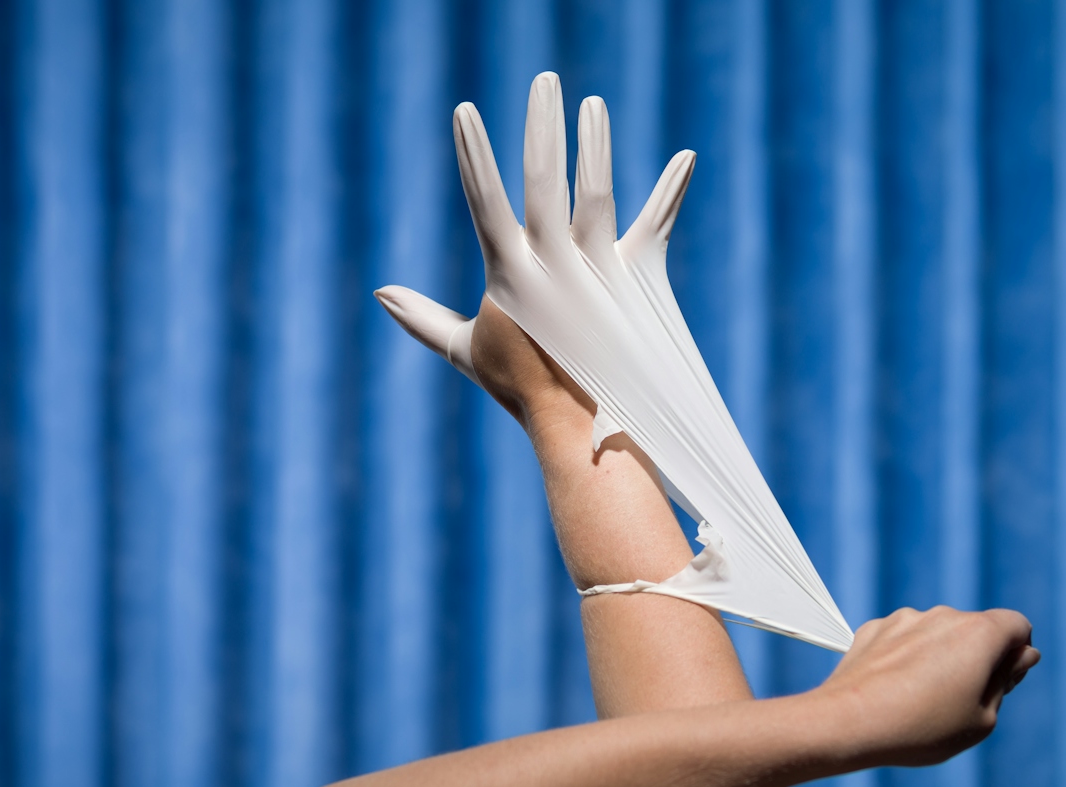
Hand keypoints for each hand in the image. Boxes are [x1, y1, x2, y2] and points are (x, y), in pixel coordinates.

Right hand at [373, 72, 693, 439]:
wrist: (587, 426)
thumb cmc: (522, 388)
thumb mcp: (465, 351)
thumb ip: (422, 318)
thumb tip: (379, 294)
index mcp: (509, 275)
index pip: (483, 201)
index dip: (472, 154)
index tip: (465, 110)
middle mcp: (554, 267)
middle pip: (545, 183)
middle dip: (544, 127)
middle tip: (545, 81)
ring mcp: (598, 273)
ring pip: (597, 195)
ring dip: (596, 145)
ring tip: (593, 105)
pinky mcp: (638, 280)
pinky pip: (657, 224)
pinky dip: (672, 189)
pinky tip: (686, 155)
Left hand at [814, 606, 1040, 767]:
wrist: (848, 722)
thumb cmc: (922, 728)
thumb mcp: (983, 718)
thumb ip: (1007, 680)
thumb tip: (1023, 653)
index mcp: (979, 633)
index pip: (1017, 627)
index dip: (1016, 656)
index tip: (1001, 685)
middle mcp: (943, 615)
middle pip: (975, 630)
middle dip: (977, 659)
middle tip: (960, 704)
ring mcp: (905, 619)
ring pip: (936, 635)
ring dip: (938, 659)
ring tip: (920, 702)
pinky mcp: (874, 629)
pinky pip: (903, 640)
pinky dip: (905, 659)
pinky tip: (893, 691)